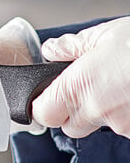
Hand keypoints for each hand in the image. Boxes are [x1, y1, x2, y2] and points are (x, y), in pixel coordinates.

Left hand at [32, 17, 129, 138]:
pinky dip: (128, 115)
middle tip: (90, 89)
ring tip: (123, 87)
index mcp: (78, 86)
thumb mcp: (106, 33)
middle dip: (73, 112)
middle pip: (69, 127)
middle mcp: (97, 110)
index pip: (42, 113)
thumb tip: (51, 50)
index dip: (43, 106)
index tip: (48, 96)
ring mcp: (123, 125)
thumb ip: (72, 46)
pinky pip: (126, 129)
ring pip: (100, 128)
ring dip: (105, 113)